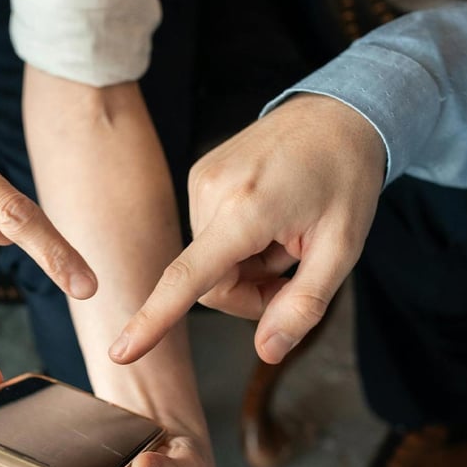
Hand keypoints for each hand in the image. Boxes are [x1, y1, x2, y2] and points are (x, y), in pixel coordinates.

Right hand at [109, 94, 385, 364]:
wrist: (337, 113)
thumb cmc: (345, 178)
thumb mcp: (342, 249)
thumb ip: (303, 305)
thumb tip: (267, 353)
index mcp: (247, 209)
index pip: (188, 277)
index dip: (154, 320)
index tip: (120, 352)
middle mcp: (211, 190)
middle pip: (211, 283)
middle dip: (250, 294)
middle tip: (295, 275)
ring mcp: (200, 178)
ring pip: (208, 263)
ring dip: (247, 267)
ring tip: (286, 237)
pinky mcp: (199, 174)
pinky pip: (208, 236)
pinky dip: (238, 244)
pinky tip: (270, 221)